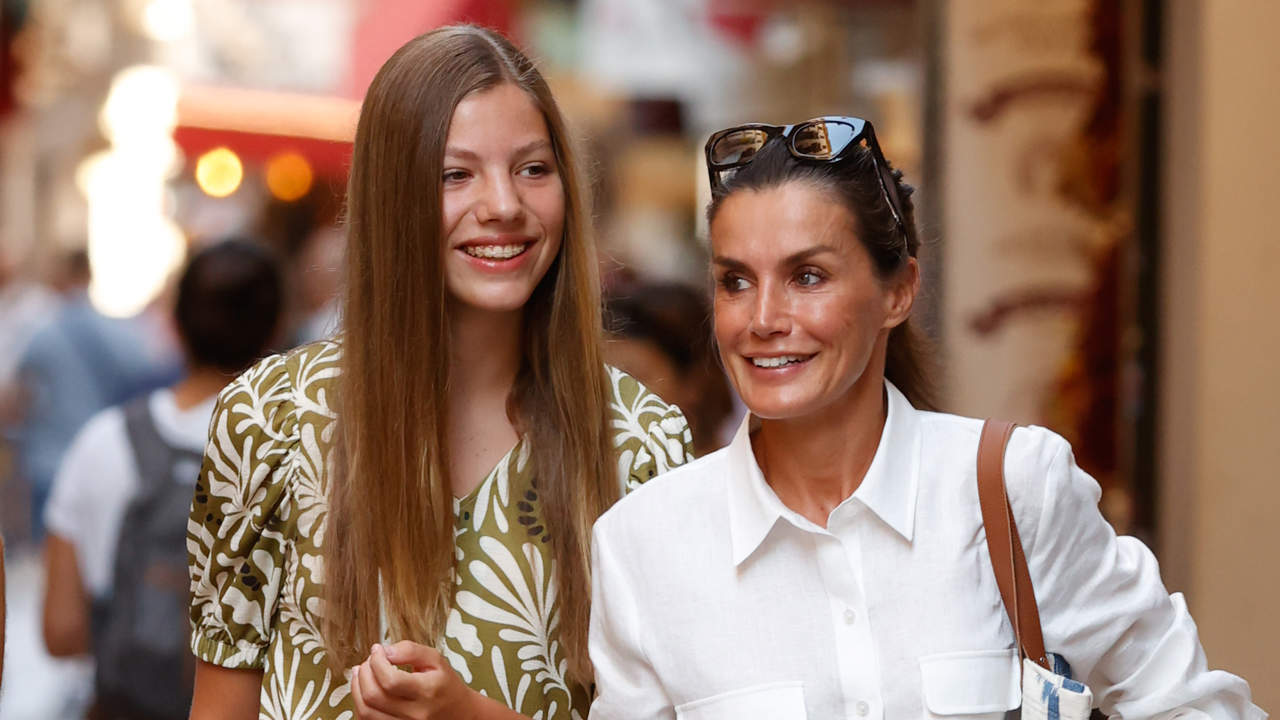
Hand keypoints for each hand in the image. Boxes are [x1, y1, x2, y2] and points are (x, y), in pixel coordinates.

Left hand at [350, 642, 478, 719]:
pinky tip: (364, 689)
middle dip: (364, 673)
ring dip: (357, 689)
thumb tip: (385, 651)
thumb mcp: (435, 660)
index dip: (377, 662)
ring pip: (366, 712)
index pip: (391, 680)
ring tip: (361, 672)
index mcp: (428, 691)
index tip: (377, 650)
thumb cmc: (445, 684)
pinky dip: (361, 704)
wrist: (458, 712)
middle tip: (368, 661)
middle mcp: (415, 713)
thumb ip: (410, 650)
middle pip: (374, 696)